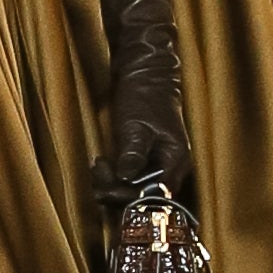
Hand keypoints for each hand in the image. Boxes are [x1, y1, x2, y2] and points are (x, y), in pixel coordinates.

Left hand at [93, 63, 191, 207]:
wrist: (144, 74)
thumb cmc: (144, 96)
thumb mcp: (135, 126)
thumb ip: (132, 154)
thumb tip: (127, 179)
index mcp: (175, 160)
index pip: (157, 195)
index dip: (132, 198)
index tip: (109, 190)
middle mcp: (170, 167)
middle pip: (146, 197)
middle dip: (118, 190)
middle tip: (98, 176)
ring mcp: (158, 164)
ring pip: (136, 189)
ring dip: (113, 185)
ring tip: (97, 168)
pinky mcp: (146, 160)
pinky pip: (131, 179)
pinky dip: (115, 177)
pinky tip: (102, 167)